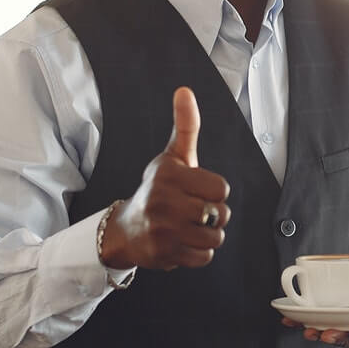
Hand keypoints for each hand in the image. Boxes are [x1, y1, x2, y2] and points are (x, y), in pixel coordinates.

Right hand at [98, 87, 230, 270]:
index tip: (198, 190)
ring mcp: (162, 229)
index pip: (221, 189)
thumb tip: (185, 90)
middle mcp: (163, 201)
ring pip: (215, 237)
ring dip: (208, 235)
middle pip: (221, 214)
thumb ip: (185, 126)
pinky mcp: (164, 253)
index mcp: (169, 174)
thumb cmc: (158, 189)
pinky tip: (183, 241)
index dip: (214, 191)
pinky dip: (199, 252)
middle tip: (194, 211)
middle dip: (214, 215)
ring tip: (190, 227)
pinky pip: (205, 257)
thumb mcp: (173, 156)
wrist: (127, 228)